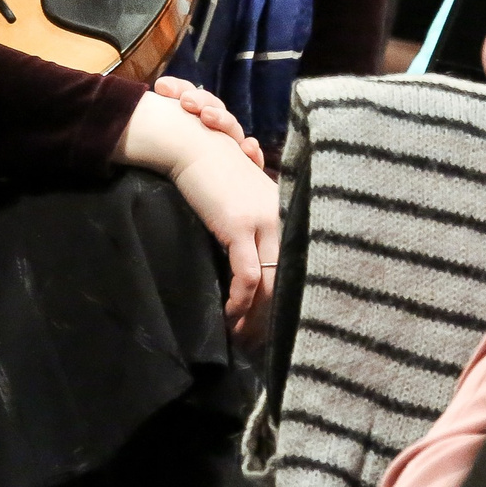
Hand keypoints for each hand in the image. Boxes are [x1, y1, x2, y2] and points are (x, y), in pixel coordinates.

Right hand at [117, 92, 281, 342]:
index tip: (270, 323)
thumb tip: (250, 272)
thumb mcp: (240, 201)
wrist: (190, 145)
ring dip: (255, 316)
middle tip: (256, 341)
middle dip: (272, 315)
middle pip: (287, 278)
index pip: (294, 263)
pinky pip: (247, 277)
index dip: (285, 297)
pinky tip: (228, 316)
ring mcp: (264, 222)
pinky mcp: (240, 227)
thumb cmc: (210, 173)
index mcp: (285, 212)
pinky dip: (239, 302)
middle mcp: (282, 217)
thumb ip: (251, 230)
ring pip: (271, 283)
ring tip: (240, 336)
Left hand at [154, 77, 263, 168]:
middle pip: (211, 106)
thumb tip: (145, 101)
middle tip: (186, 102)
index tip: (161, 87)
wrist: (195, 206)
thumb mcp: (161, 146)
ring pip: (231, 126)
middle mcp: (210, 126)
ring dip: (222, 120)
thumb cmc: (169, 168)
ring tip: (208, 119)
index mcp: (189, 116)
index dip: (178, 87)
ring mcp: (227, 143)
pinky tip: (248, 149)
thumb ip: (153, 127)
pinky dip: (252, 152)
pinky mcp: (241, 165)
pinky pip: (251, 155)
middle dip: (200, 100)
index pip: (186, 93)